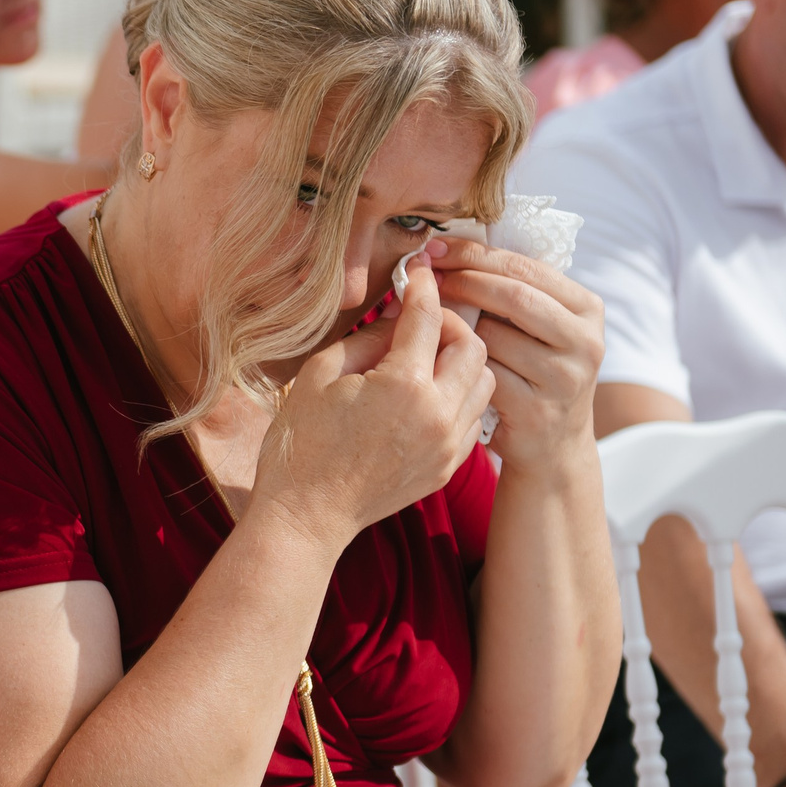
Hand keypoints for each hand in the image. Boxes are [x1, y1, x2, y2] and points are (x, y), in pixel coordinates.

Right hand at [251, 249, 492, 549]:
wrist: (306, 515)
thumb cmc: (301, 443)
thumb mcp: (321, 375)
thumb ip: (368, 338)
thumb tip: (399, 317)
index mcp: (403, 385)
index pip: (428, 317)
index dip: (423, 286)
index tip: (418, 271)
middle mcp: (437, 413)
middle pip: (473, 345)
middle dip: (450, 324)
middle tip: (421, 323)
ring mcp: (448, 444)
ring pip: (484, 381)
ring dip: (462, 361)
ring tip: (428, 359)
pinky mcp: (448, 466)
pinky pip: (475, 417)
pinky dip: (461, 397)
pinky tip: (429, 396)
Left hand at [429, 236, 605, 469]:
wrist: (552, 446)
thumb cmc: (532, 372)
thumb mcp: (540, 328)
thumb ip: (515, 290)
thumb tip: (450, 249)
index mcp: (587, 308)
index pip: (525, 268)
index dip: (475, 254)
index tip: (435, 247)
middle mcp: (585, 341)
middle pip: (513, 296)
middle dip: (461, 281)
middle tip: (424, 276)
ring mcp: (564, 378)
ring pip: (493, 336)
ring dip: (453, 325)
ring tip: (428, 319)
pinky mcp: (536, 410)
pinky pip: (482, 374)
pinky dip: (455, 362)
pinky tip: (437, 357)